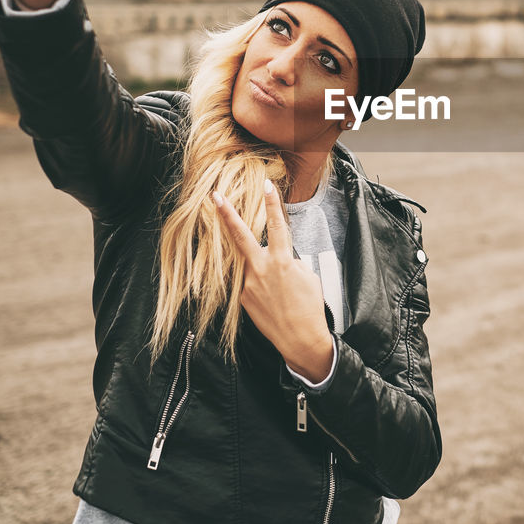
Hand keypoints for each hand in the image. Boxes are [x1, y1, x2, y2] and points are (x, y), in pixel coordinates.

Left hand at [214, 180, 334, 381]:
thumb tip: (279, 257)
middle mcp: (262, 269)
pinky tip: (274, 302)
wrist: (300, 338)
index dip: (272, 203)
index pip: (277, 225)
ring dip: (260, 268)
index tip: (267, 185)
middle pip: (240, 236)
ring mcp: (249, 284)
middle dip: (227, 214)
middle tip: (214, 196)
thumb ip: (290, 261)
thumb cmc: (309, 307)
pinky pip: (251, 284)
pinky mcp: (244, 297)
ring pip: (250, 264)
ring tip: (278, 288)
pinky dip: (262, 287)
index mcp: (282, 260)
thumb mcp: (308, 276)